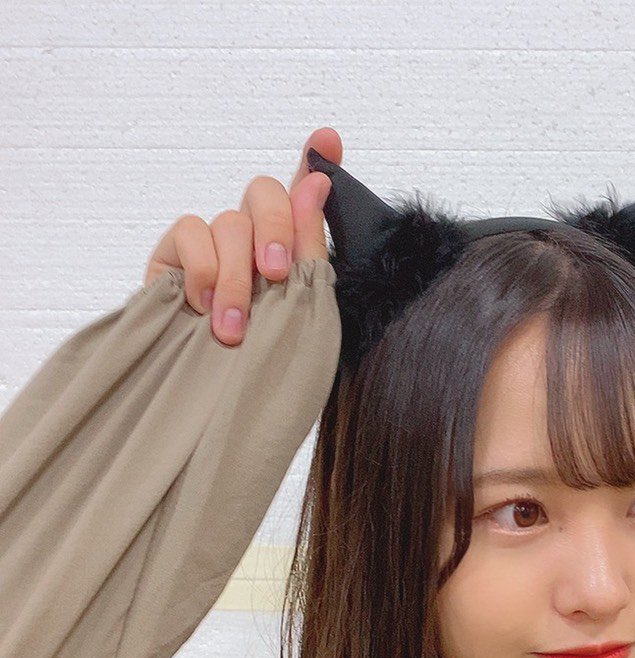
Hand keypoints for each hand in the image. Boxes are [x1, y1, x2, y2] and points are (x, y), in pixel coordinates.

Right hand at [142, 126, 342, 344]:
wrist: (220, 406)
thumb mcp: (303, 311)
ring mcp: (211, 244)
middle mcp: (250, 239)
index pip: (303, 194)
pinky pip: (190, 233)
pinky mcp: (172, 255)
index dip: (314, 160)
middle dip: (276, 229)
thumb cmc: (264, 365)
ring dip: (237, 276)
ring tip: (235, 327)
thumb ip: (311, 246)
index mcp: (289, 252)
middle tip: (278, 275)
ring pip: (229, 222)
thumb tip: (319, 180)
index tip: (328, 140)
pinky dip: (202, 273)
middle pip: (263, 193)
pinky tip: (203, 310)